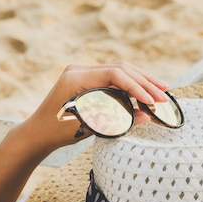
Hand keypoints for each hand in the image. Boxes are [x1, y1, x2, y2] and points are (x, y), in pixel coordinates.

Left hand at [23, 61, 170, 150]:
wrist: (37, 132)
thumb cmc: (58, 131)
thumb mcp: (89, 126)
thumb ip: (117, 119)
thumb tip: (146, 116)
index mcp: (77, 77)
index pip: (115, 74)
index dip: (136, 87)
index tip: (152, 101)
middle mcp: (80, 69)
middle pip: (121, 69)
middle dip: (145, 82)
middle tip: (165, 95)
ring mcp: (84, 72)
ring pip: (121, 70)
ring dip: (142, 81)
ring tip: (162, 90)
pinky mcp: (89, 79)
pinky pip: (115, 77)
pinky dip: (133, 84)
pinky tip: (147, 92)